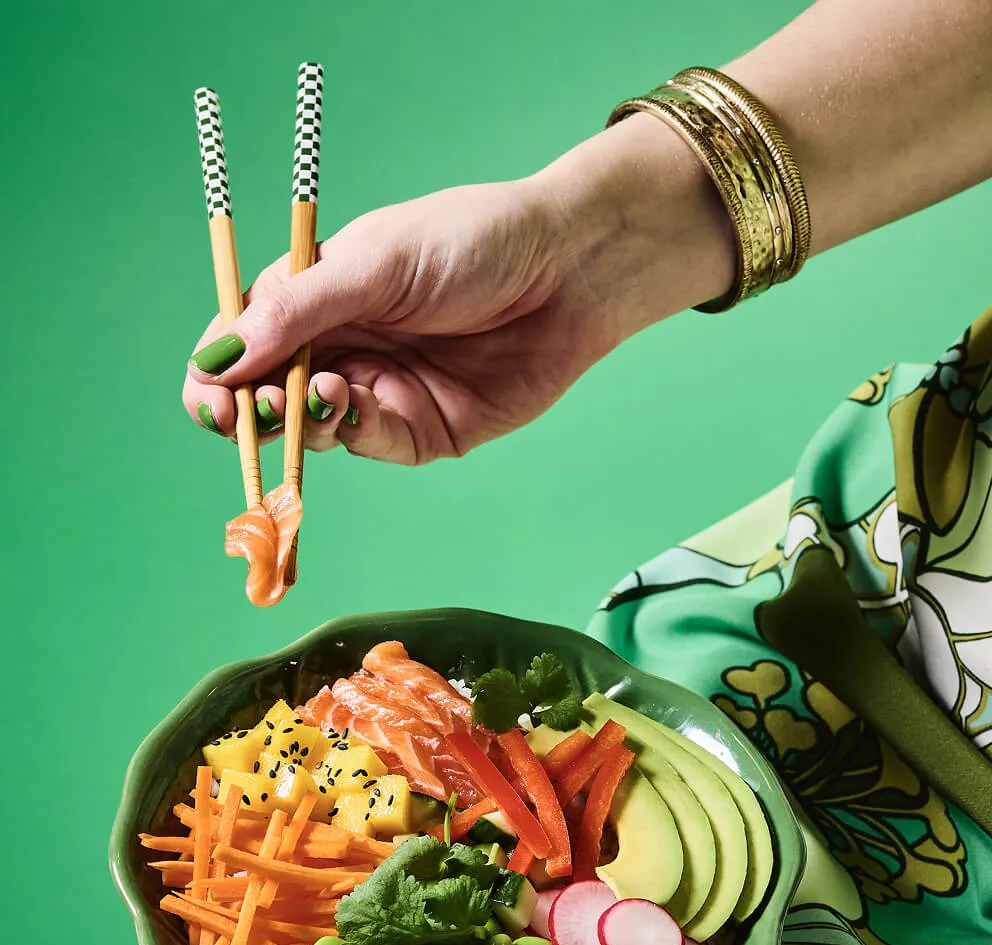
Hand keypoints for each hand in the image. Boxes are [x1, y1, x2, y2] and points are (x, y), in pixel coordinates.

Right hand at [182, 115, 734, 463]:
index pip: (243, 346)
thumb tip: (217, 357)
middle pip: (269, 399)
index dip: (217, 375)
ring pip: (315, 429)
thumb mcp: (376, 263)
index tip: (210, 393)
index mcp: (316, 297)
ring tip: (315, 393)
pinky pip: (370, 443)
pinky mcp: (422, 429)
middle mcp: (341, 349)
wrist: (569, 271)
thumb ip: (298, 311)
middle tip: (252, 409)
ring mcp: (381, 392)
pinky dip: (353, 431)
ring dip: (301, 421)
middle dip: (251, 411)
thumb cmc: (474, 242)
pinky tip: (353, 403)